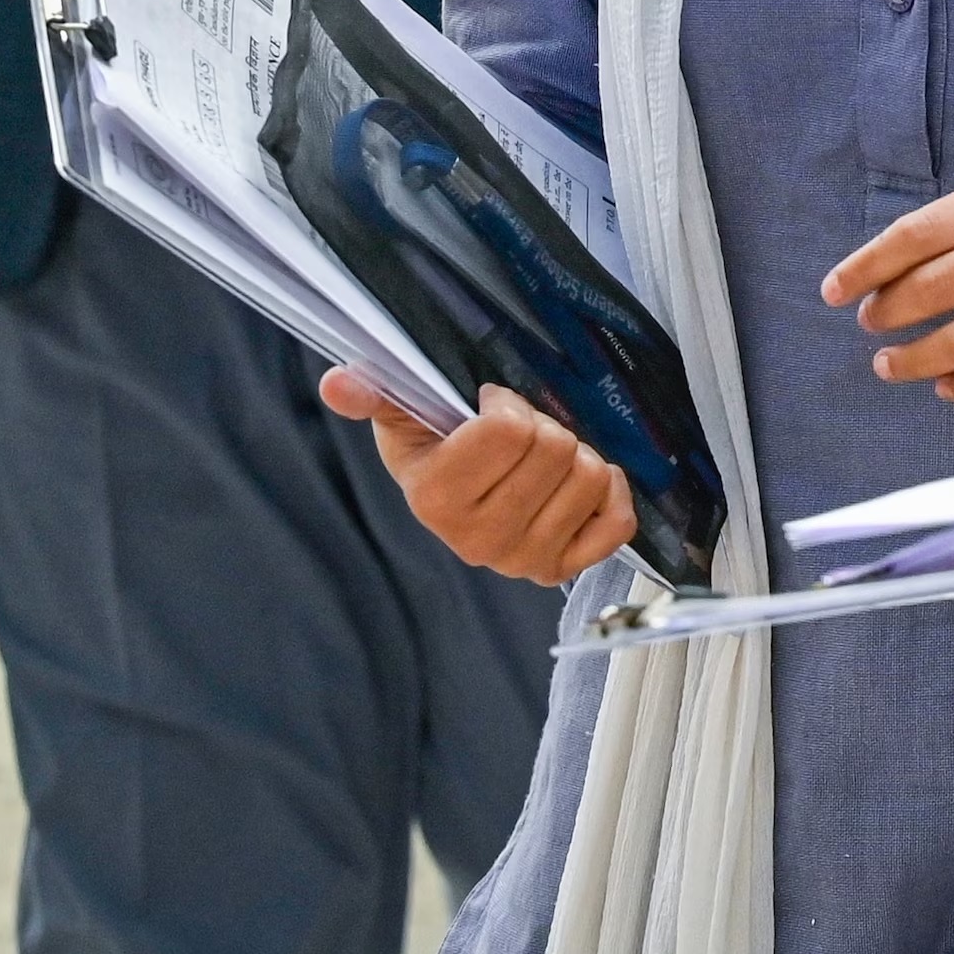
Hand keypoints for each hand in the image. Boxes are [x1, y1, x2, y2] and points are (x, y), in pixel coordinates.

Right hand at [326, 371, 636, 582]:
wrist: (459, 496)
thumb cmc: (439, 447)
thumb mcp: (404, 415)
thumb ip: (374, 395)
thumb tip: (336, 384)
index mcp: (434, 500)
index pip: (509, 430)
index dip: (506, 406)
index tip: (488, 411)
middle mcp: (476, 541)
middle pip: (555, 449)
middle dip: (543, 428)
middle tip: (518, 440)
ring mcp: (521, 561)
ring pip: (591, 477)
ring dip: (576, 456)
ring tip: (540, 464)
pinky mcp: (562, 568)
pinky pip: (617, 524)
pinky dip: (610, 494)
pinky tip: (577, 486)